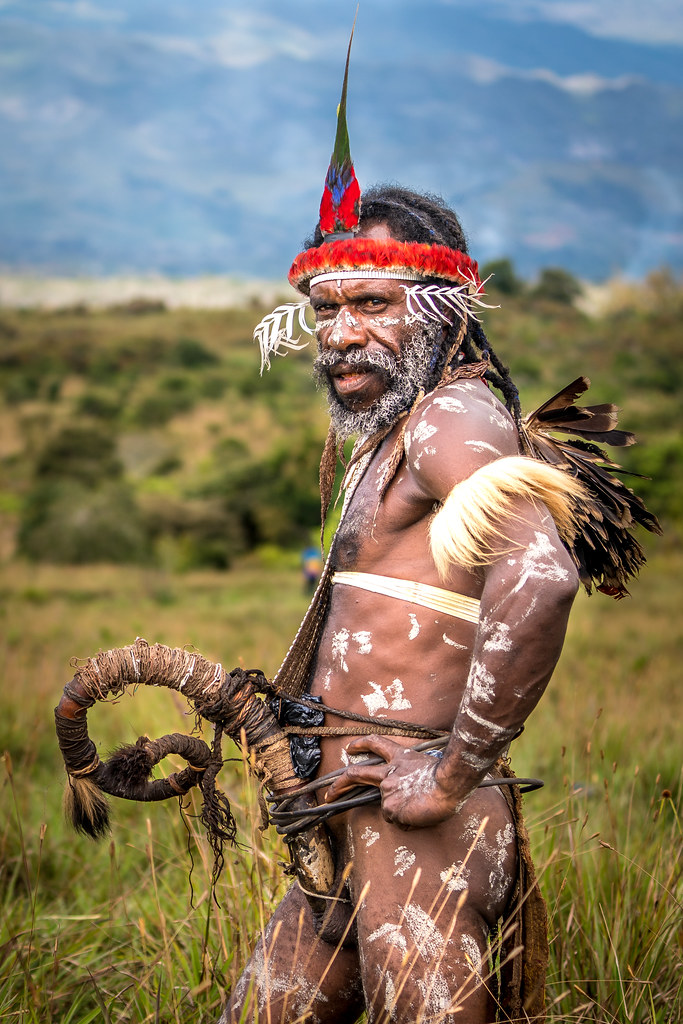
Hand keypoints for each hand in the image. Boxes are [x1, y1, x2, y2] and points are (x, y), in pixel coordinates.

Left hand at [323, 735, 464, 828]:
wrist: (448, 785)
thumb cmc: (445, 776)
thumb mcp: (425, 766)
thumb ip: (410, 774)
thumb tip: (406, 790)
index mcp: (400, 758)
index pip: (376, 743)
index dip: (361, 744)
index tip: (350, 748)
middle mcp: (389, 773)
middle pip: (357, 774)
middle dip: (339, 785)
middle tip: (329, 794)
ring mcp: (387, 791)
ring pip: (387, 807)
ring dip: (402, 812)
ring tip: (421, 808)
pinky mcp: (390, 808)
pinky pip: (397, 820)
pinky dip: (407, 821)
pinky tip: (419, 815)